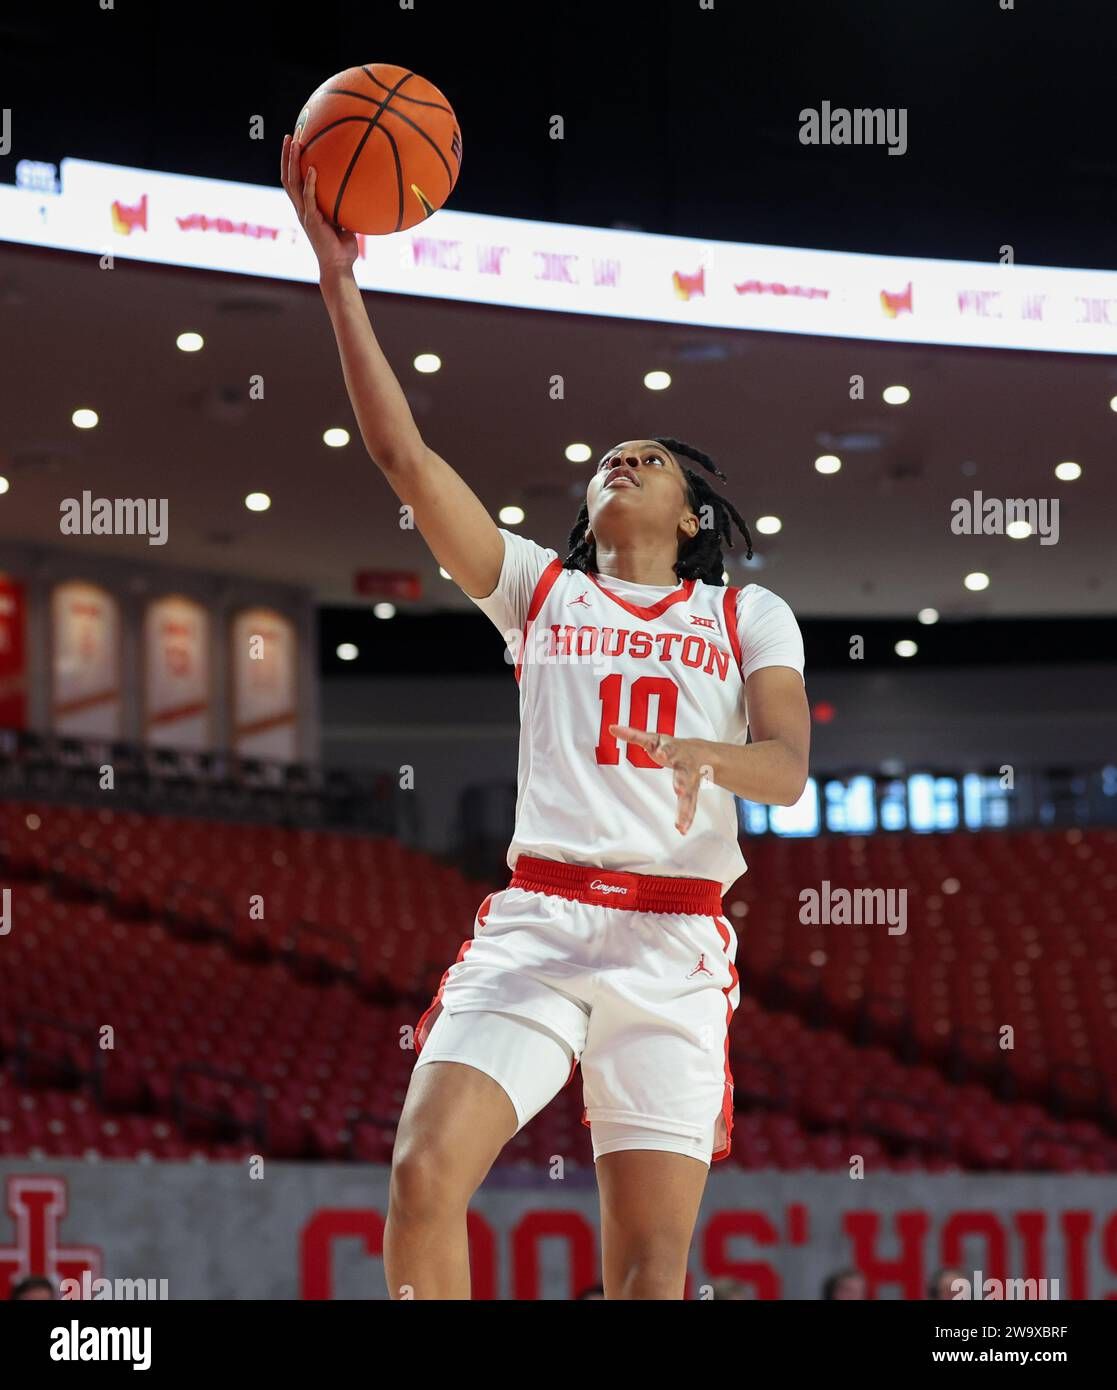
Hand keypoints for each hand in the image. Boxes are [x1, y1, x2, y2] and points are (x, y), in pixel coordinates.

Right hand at [281, 133, 358, 274]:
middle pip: (287, 176)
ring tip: (294, 143)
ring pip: (292, 183)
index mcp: (306, 207)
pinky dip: (309, 183)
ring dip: (292, 162)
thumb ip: (344, 204)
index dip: (291, 162)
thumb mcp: (344, 220)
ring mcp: (304, 214)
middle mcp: (301, 208)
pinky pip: (308, 198)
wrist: (339, 266)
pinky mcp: (311, 221)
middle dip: (287, 155)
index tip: (295, 142)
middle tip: (289, 135)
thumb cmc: (343, 246)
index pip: (294, 179)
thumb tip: (360, 188)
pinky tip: (312, 169)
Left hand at [609, 727, 713, 834]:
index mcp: (674, 749)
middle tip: (679, 790)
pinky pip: (691, 806)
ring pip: (689, 794)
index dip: (665, 751)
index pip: (669, 748)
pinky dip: (687, 818)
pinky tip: (683, 829)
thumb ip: (634, 735)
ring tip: (680, 823)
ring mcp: (691, 781)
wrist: (702, 754)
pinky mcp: (692, 794)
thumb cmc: (671, 746)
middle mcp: (685, 765)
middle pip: (684, 773)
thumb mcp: (654, 738)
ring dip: (685, 808)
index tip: (660, 754)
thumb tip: (612, 728)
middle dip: (682, 782)